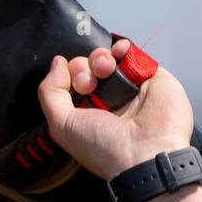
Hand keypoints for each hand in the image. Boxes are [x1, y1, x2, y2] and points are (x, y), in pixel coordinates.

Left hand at [37, 38, 195, 181]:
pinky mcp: (151, 78)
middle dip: (82, 68)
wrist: (146, 153)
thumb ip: (50, 92)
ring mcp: (129, 89)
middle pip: (87, 68)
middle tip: (90, 83)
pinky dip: (122, 48)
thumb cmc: (104, 148)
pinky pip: (132, 54)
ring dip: (99, 58)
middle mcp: (107, 101)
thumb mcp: (62, 125)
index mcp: (87, 114)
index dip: (68, 77)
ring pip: (106, 58)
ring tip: (105, 70)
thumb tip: (58, 63)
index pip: (71, 84)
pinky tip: (119, 53)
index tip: (75, 87)